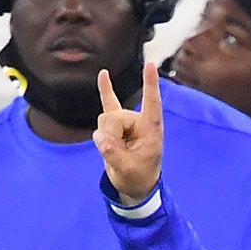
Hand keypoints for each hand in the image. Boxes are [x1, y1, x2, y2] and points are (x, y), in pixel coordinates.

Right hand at [96, 62, 162, 204]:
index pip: (151, 103)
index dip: (150, 84)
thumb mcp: (127, 170)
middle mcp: (139, 121)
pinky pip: (108, 103)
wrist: (134, 184)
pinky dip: (105, 89)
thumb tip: (98, 137)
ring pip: (105, 119)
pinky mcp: (116, 124)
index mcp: (150, 129)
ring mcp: (127, 121)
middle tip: (118, 154)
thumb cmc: (137, 177)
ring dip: (105, 136)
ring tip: (116, 150)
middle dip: (109, 136)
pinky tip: (102, 74)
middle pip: (114, 117)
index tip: (151, 65)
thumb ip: (113, 154)